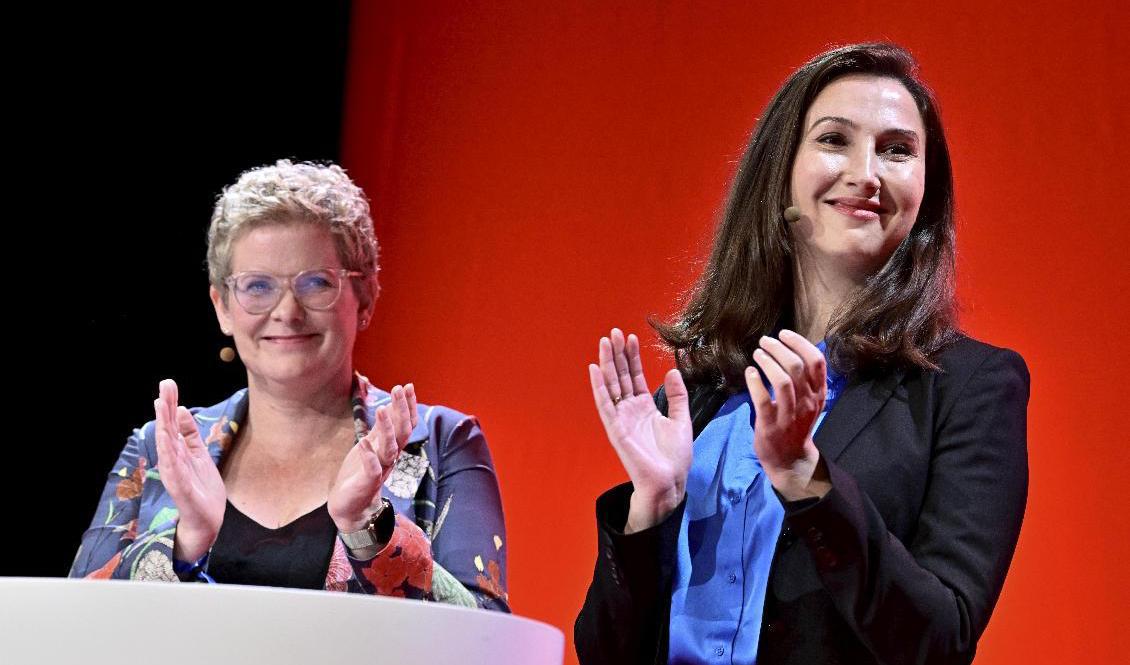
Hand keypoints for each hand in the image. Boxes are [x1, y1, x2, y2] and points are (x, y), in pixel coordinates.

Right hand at [153, 379, 225, 561]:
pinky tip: (168, 441)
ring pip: (167, 446)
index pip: (172, 423)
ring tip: (161, 406)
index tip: (168, 383)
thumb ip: (189, 434)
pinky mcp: (181, 489)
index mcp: (179, 450)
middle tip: (164, 385)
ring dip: (164, 426)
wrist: (206, 519)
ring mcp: (175, 473)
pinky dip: (170, 455)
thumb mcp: (198, 454)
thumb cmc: (201, 487)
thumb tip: (182, 409)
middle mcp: (173, 459)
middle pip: (168, 429)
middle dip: (165, 408)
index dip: (170, 404)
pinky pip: (174, 470)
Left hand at [328, 384, 417, 532]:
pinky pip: (372, 469)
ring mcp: (380, 469)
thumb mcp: (371, 445)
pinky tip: (364, 441)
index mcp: (391, 446)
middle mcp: (389, 457)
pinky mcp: (367, 483)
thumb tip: (390, 405)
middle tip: (398, 389)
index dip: (407, 405)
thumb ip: (382, 429)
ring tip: (381, 410)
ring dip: (387, 429)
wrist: (351, 508)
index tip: (408, 386)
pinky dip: (370, 456)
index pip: (405, 423)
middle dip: (401, 410)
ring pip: (389, 448)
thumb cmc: (360, 473)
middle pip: (401, 432)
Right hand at [588, 328, 691, 533]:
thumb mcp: (681, 419)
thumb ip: (677, 396)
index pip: (635, 376)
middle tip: (614, 332)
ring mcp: (621, 418)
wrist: (670, 481)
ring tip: (604, 342)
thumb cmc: (675, 456)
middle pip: (620, 376)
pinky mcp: (615, 429)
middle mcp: (629, 410)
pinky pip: (605, 404)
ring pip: (611, 385)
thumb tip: (672, 371)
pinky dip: (598, 387)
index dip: (632, 357)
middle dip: (617, 354)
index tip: (631, 337)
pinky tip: (594, 369)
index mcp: (644, 407)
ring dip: (606, 364)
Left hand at [745, 329, 830, 500]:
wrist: (791, 460)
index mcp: (819, 394)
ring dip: (768, 362)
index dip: (800, 343)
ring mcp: (789, 415)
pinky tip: (750, 372)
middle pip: (797, 367)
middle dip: (779, 349)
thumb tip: (792, 348)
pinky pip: (763, 400)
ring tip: (757, 353)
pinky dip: (755, 383)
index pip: (816, 362)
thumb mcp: (810, 401)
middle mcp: (807, 402)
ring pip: (783, 381)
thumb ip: (806, 379)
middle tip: (765, 341)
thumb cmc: (797, 425)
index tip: (784, 334)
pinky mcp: (771, 425)